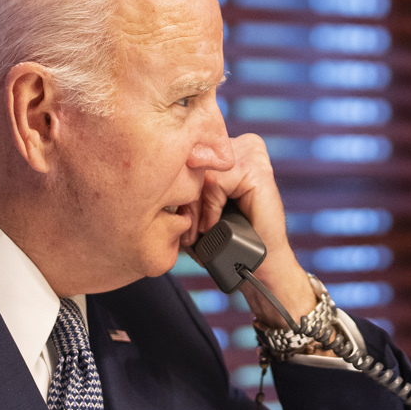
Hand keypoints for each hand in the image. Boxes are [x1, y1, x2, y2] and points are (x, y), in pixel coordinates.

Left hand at [187, 130, 316, 325]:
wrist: (259, 264)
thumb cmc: (226, 239)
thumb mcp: (199, 205)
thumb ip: (184, 184)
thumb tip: (151, 172)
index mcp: (227, 149)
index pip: (188, 153)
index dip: (178, 185)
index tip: (178, 216)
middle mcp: (241, 145)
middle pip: (194, 162)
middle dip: (186, 198)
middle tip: (188, 230)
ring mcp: (251, 154)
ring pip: (201, 173)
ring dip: (195, 206)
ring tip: (199, 230)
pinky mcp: (256, 169)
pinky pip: (214, 182)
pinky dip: (210, 207)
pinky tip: (213, 224)